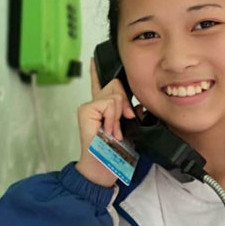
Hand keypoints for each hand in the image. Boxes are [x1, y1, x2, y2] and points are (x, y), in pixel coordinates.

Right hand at [75, 56, 137, 186]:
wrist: (104, 167)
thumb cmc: (115, 153)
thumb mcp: (128, 130)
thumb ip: (130, 114)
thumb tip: (138, 106)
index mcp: (103, 108)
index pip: (100, 84)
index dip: (97, 70)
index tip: (93, 58)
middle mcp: (94, 104)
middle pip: (116, 85)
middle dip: (125, 103)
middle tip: (122, 122)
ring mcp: (88, 106)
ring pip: (115, 94)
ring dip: (119, 115)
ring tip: (113, 131)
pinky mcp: (86, 110)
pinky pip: (109, 103)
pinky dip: (113, 117)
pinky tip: (108, 129)